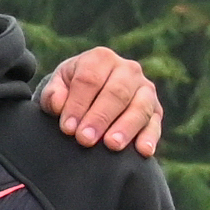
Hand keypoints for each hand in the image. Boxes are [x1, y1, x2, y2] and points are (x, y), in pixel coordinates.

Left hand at [35, 46, 162, 157]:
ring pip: (140, 106)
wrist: (91, 96)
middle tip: (85, 139)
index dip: (77, 104)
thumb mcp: (57, 87)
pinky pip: (155, 123)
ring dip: (126, 127)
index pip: (89, 79)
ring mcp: (145, 89)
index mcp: (100, 59)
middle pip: (116, 93)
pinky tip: (143, 151)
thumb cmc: (70, 91)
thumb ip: (53, 94)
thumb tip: (57, 104)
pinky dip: (150, 137)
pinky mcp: (156, 110)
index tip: (67, 128)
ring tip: (111, 145)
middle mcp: (128, 69)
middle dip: (100, 118)